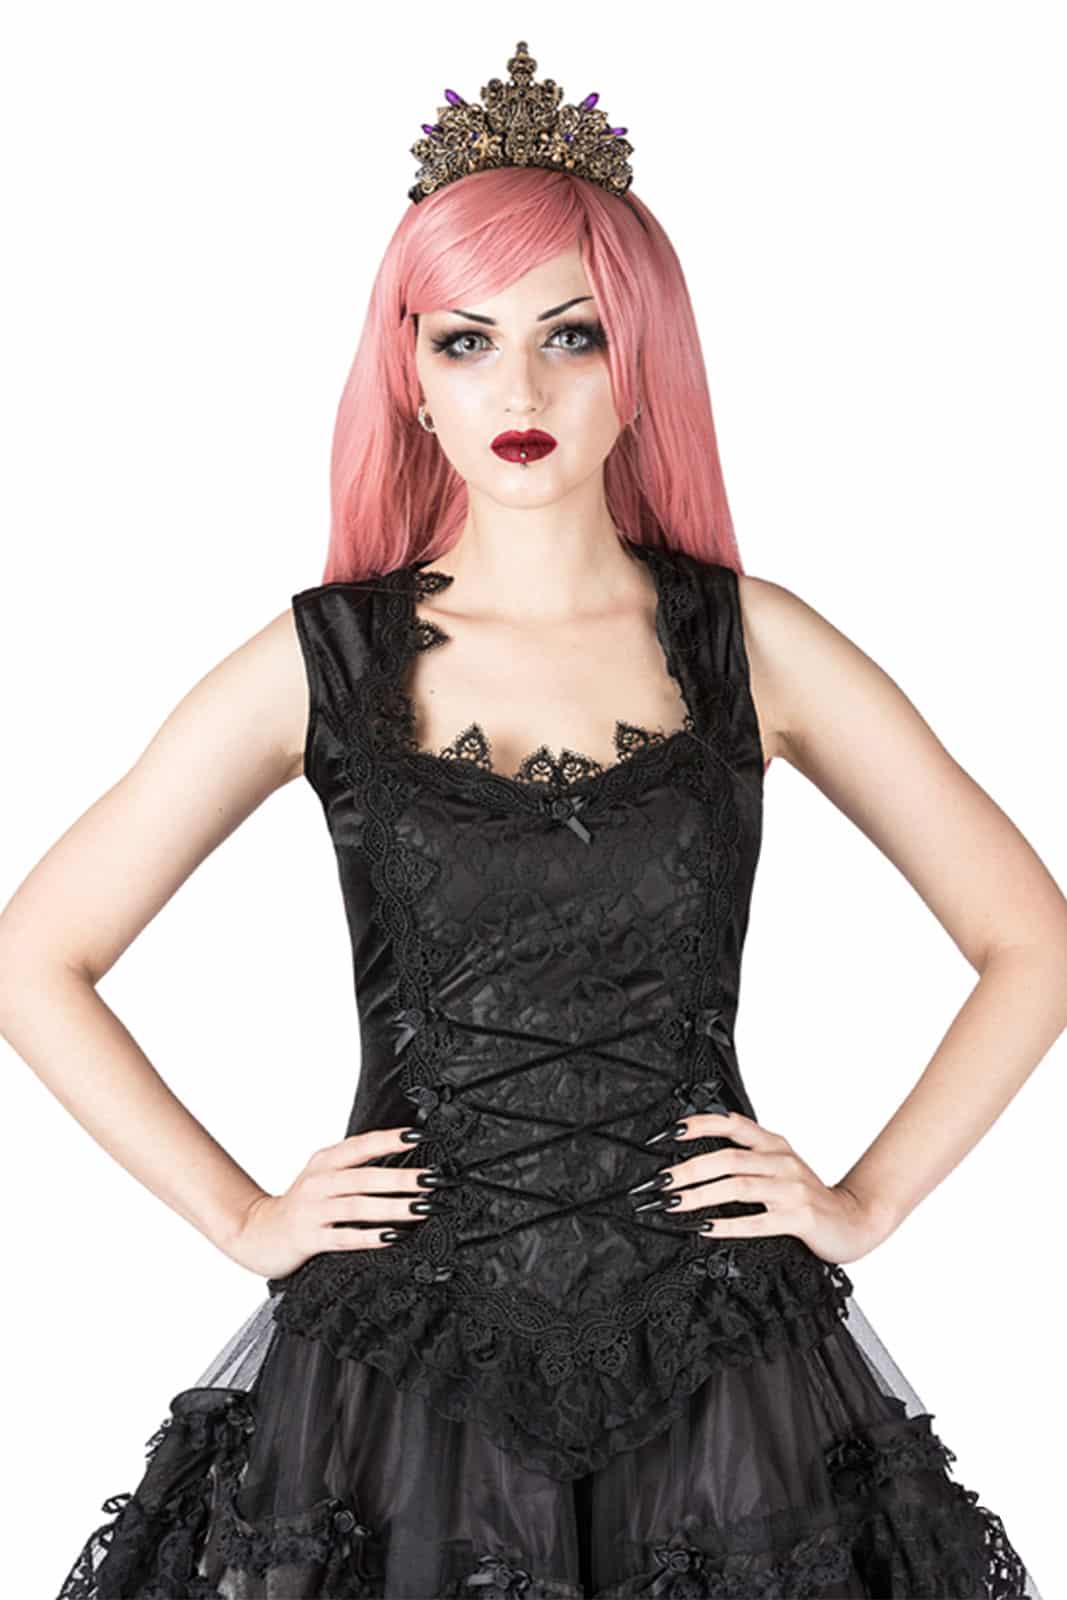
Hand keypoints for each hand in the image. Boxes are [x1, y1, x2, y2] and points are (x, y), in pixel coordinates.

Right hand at [224, 1125, 437, 1278]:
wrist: (257, 1232)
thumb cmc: (302, 1204)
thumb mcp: (323, 1176)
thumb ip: (354, 1166)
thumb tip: (401, 1156)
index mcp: (325, 1161)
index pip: (361, 1145)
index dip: (390, 1139)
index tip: (421, 1136)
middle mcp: (318, 1181)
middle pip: (364, 1177)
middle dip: (402, 1178)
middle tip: (434, 1179)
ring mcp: (312, 1210)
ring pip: (357, 1206)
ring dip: (393, 1207)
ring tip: (423, 1207)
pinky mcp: (308, 1238)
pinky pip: (343, 1237)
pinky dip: (369, 1237)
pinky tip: (393, 1236)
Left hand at [630, 1111, 893, 1265]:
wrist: (854, 1220)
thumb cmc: (807, 1195)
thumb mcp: (780, 1167)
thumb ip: (750, 1157)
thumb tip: (699, 1158)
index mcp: (775, 1145)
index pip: (734, 1125)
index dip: (701, 1125)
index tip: (671, 1133)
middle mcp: (782, 1161)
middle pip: (729, 1158)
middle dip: (691, 1168)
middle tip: (663, 1181)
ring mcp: (792, 1189)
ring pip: (738, 1186)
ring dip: (701, 1195)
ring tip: (675, 1203)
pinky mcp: (800, 1217)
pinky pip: (758, 1221)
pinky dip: (728, 1224)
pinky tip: (706, 1228)